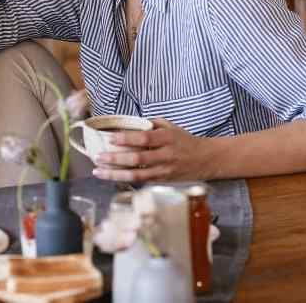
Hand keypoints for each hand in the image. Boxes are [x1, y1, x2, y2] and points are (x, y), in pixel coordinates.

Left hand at [91, 119, 212, 182]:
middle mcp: (166, 155)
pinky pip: (142, 182)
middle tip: (98, 157)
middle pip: (138, 158)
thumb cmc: (184, 140)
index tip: (110, 138)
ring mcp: (165, 171)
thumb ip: (150, 125)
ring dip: (115, 174)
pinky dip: (126, 180)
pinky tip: (112, 178)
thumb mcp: (170, 127)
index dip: (126, 139)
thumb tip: (127, 123)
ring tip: (98, 172)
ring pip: (137, 175)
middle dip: (115, 159)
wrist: (207, 159)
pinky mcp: (164, 182)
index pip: (144, 138)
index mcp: (167, 138)